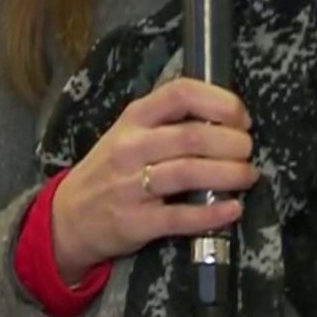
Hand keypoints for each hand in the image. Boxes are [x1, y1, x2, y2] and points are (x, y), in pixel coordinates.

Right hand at [48, 79, 255, 285]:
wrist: (69, 217)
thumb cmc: (110, 170)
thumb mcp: (129, 133)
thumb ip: (168, 123)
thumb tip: (226, 119)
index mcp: (134, 118)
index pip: (180, 94)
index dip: (219, 102)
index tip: (241, 118)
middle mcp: (131, 147)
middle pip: (192, 136)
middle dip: (232, 143)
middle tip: (247, 151)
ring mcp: (130, 185)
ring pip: (189, 173)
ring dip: (228, 174)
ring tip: (248, 176)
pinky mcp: (135, 222)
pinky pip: (180, 217)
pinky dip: (212, 213)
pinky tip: (233, 209)